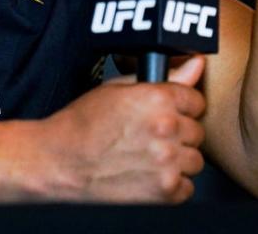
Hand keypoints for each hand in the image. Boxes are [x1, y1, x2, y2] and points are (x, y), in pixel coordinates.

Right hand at [41, 56, 206, 202]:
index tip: (170, 113)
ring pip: (194, 160)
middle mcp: (166, 128)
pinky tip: (148, 175)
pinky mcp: (165, 191)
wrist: (60, 163)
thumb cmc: (81, 126)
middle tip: (151, 137)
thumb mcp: (117, 89)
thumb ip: (164, 77)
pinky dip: (172, 184)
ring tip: (148, 157)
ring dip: (177, 160)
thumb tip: (194, 65)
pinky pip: (187, 187)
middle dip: (178, 134)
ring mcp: (168, 162)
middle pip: (196, 131)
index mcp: (156, 98)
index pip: (196, 100)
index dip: (181, 107)